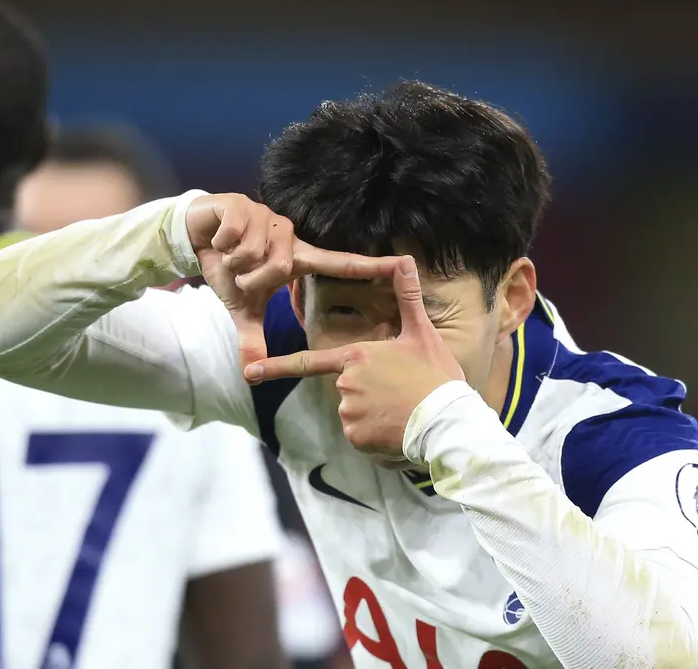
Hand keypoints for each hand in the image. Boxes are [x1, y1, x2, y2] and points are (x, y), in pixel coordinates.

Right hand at [185, 192, 397, 372]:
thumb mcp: (242, 306)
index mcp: (297, 257)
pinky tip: (220, 238)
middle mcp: (289, 235)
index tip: (402, 264)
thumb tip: (250, 372)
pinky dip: (221, 243)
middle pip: (278, 266)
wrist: (198, 236)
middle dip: (251, 278)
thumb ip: (252, 337)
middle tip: (240, 273)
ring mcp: (268, 217)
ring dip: (234, 260)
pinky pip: (234, 235)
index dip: (370, 265)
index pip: (339, 263)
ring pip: (254, 252)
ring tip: (230, 254)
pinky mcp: (244, 205)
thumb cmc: (229, 268)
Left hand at [242, 255, 465, 459]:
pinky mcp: (356, 437)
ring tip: (400, 409)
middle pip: (345, 387)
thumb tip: (405, 260)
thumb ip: (407, 298)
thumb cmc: (435, 376)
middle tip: (399, 391)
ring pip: (352, 412)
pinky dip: (375, 434)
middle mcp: (344, 383)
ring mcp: (348, 412)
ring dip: (372, 413)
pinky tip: (396, 426)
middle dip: (367, 391)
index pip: (307, 362)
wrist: (448, 421)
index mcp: (354, 356)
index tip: (249, 373)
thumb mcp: (422, 334)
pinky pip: (360, 435)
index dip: (275, 367)